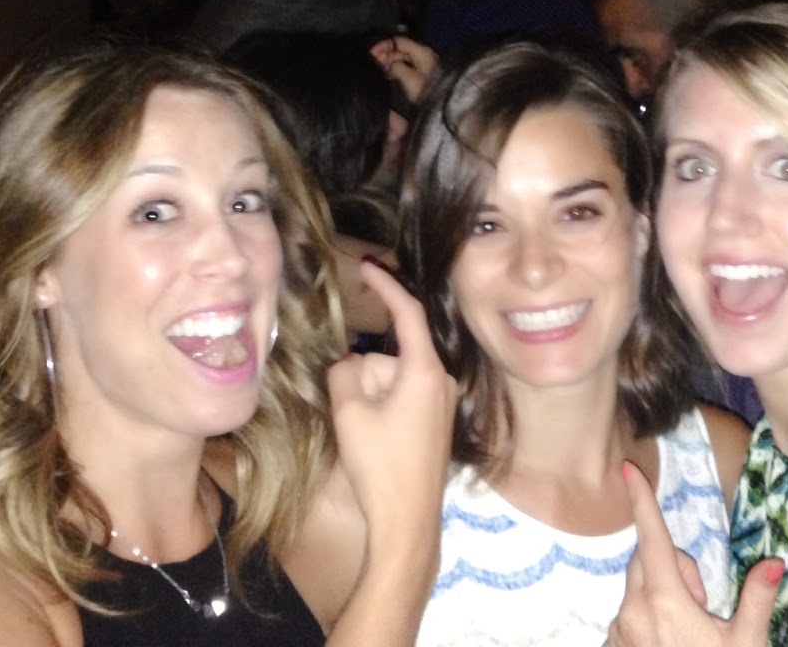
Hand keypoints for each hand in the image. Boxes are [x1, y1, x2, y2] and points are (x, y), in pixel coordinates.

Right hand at [326, 261, 455, 541]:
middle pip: (389, 358)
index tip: (366, 266)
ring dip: (371, 399)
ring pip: (392, 381)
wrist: (407, 522)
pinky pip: (401, 399)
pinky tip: (378, 445)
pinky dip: (382, 410)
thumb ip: (345, 373)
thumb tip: (351, 365)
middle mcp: (442, 381)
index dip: (386, 285)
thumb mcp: (350, 412)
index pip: (408, 313)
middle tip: (354, 417)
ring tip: (367, 438)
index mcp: (426, 371)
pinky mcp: (436, 423)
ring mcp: (442, 404)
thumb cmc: (380, 465)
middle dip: (364, 377)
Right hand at [370, 35, 438, 105]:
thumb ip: (396, 67)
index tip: (371, 53)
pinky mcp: (422, 74)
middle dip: (385, 54)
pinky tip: (387, 75)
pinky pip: (405, 66)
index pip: (399, 41)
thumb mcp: (409, 79)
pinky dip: (395, 68)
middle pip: (400, 49)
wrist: (444, 105)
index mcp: (422, 52)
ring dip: (389, 62)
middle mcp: (423, 54)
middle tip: (372, 62)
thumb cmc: (427, 91)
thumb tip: (389, 64)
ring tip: (377, 69)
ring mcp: (423, 64)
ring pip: (402, 58)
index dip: (384, 45)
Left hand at [606, 462, 780, 646]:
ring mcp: (619, 631)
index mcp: (665, 602)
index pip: (653, 538)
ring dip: (660, 593)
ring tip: (687, 632)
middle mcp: (633, 611)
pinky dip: (645, 616)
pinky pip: (627, 613)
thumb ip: (756, 600)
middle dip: (674, 567)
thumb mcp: (746, 644)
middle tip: (704, 604)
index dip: (642, 500)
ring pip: (638, 587)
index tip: (627, 468)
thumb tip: (775, 562)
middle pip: (647, 559)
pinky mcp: (612, 644)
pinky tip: (668, 644)